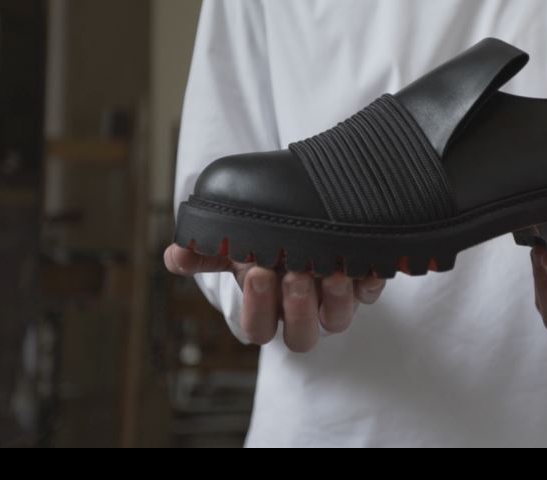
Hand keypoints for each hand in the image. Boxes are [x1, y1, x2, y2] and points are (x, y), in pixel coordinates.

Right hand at [163, 244, 385, 351]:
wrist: (308, 210)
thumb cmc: (268, 236)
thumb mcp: (237, 239)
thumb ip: (208, 249)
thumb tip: (175, 256)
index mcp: (269, 308)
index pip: (260, 329)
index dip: (258, 309)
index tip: (257, 272)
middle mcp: (303, 311)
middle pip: (301, 337)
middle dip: (297, 308)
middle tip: (294, 273)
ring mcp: (336, 301)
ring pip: (336, 320)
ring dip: (335, 299)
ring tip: (331, 270)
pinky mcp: (365, 284)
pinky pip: (371, 292)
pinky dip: (370, 281)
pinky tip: (363, 264)